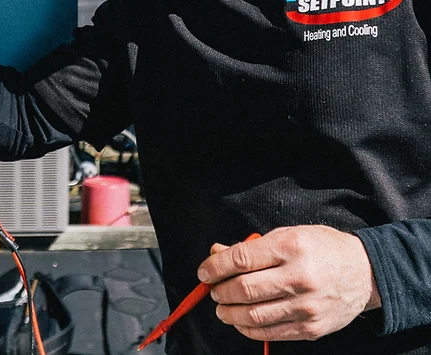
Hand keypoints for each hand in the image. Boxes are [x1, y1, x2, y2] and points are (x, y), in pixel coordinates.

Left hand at [197, 225, 380, 341]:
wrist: (365, 272)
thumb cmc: (321, 248)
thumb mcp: (287, 234)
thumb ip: (251, 247)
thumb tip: (216, 253)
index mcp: (290, 247)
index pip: (241, 259)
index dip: (216, 267)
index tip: (204, 271)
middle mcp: (298, 277)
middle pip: (244, 289)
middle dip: (220, 291)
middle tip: (212, 290)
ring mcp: (305, 306)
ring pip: (254, 315)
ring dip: (230, 313)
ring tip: (221, 307)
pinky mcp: (311, 328)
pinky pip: (271, 333)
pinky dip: (249, 329)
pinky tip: (240, 321)